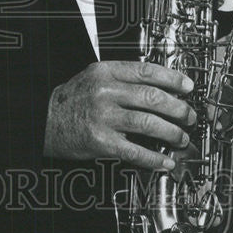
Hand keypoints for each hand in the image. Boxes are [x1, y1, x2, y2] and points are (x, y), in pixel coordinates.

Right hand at [43, 61, 195, 170]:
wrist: (43, 120)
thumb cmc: (72, 100)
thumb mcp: (94, 77)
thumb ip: (123, 79)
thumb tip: (161, 89)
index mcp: (106, 71)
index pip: (147, 71)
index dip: (173, 79)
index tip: (188, 87)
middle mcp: (105, 91)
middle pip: (153, 98)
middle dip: (178, 109)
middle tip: (189, 116)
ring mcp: (103, 116)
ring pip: (148, 123)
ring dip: (172, 133)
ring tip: (181, 138)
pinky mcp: (100, 141)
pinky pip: (134, 151)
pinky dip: (154, 158)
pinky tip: (165, 161)